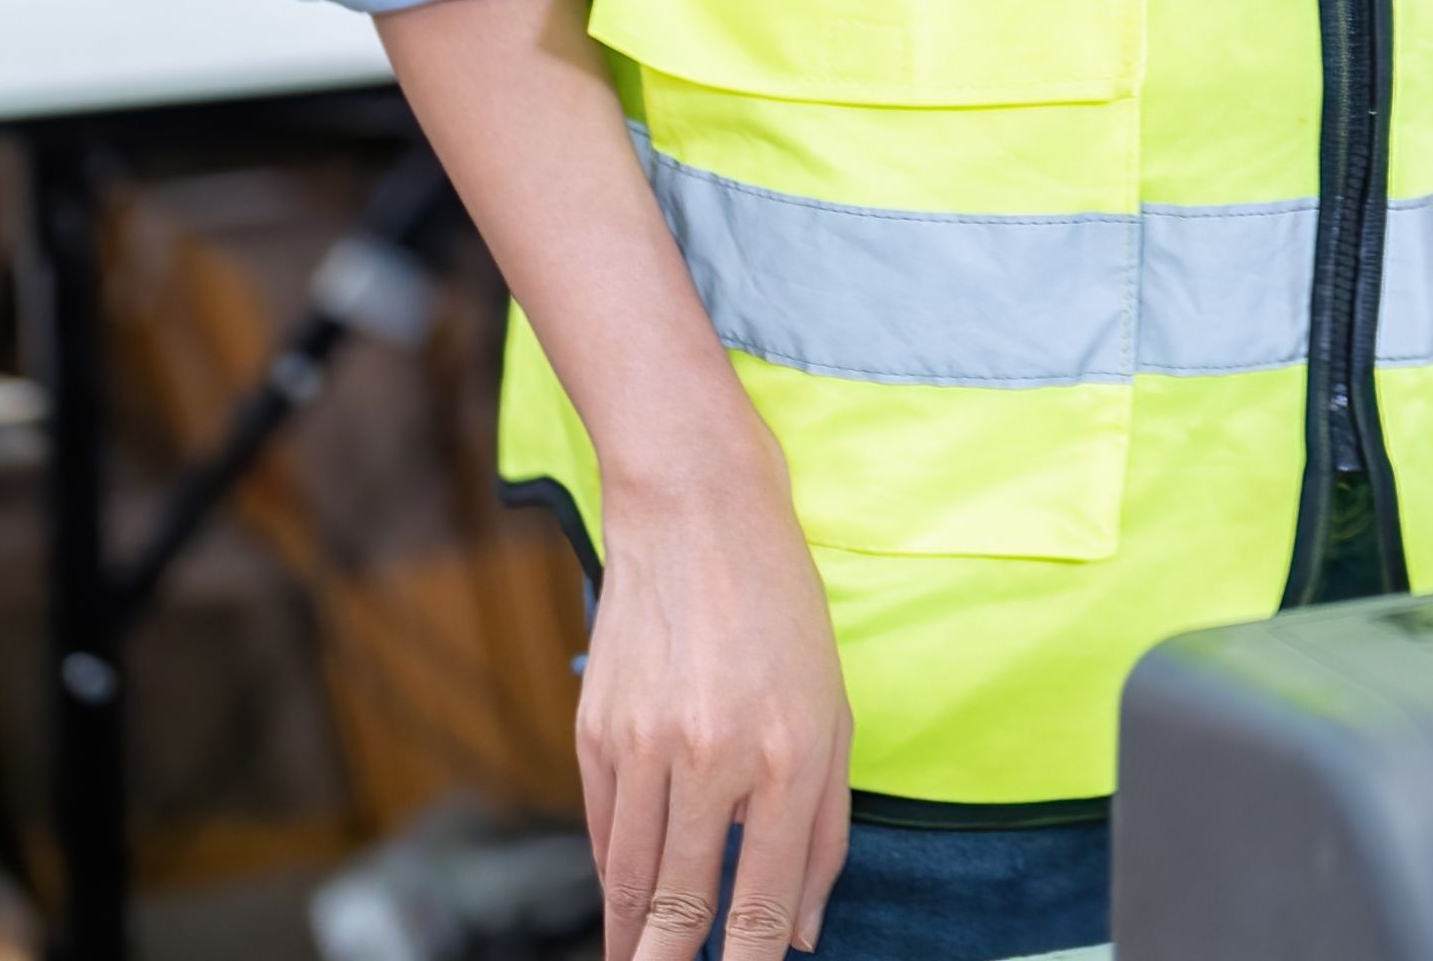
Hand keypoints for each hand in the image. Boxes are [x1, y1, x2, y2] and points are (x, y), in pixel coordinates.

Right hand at [581, 443, 853, 958]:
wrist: (697, 514)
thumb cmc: (783, 615)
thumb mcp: (835, 715)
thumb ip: (825, 832)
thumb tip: (805, 932)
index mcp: (788, 757)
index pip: (763, 900)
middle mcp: (714, 759)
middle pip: (682, 907)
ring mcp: (646, 746)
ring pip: (632, 882)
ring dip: (634, 941)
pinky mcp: (596, 732)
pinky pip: (605, 832)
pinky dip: (615, 878)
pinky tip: (625, 906)